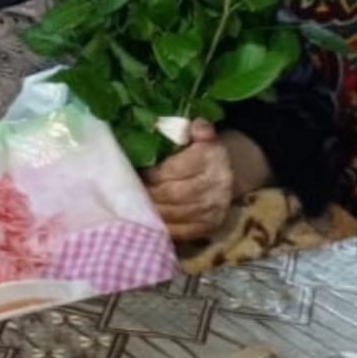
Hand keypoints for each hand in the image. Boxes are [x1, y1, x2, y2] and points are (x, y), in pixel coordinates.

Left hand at [140, 119, 233, 241]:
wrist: (228, 174)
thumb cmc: (204, 151)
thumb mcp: (203, 135)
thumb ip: (199, 129)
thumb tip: (196, 125)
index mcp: (212, 160)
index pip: (176, 169)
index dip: (153, 173)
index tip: (138, 171)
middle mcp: (215, 187)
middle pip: (173, 194)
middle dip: (149, 192)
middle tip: (128, 189)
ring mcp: (212, 211)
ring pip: (174, 214)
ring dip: (151, 210)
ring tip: (133, 203)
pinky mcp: (208, 228)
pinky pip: (181, 232)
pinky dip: (161, 227)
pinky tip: (147, 220)